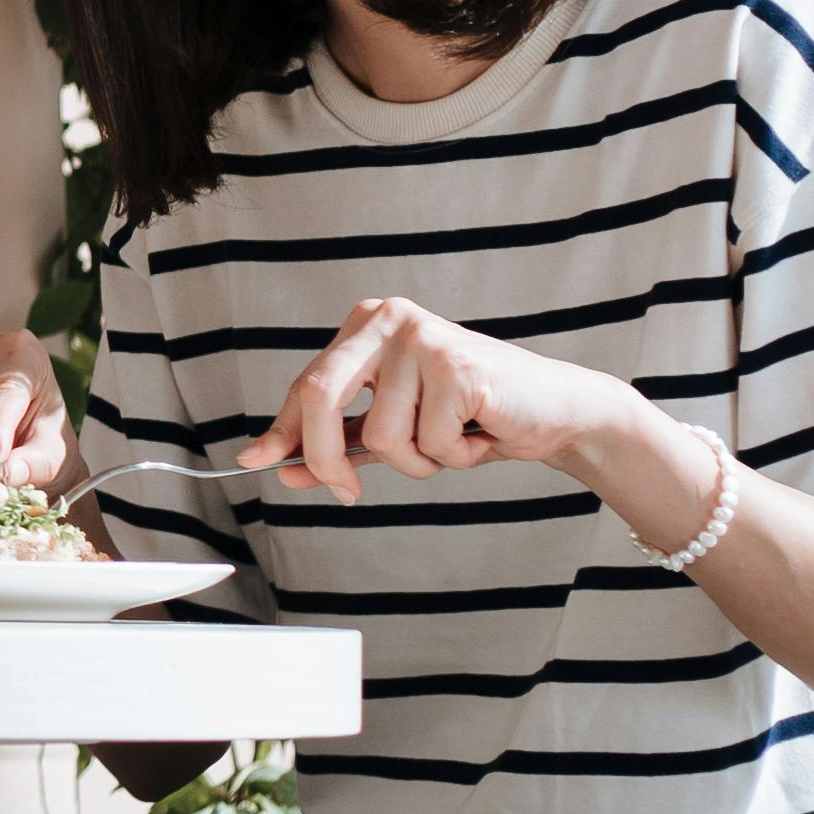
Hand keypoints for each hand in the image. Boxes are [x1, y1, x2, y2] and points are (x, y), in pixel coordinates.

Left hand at [234, 296, 671, 509]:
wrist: (554, 412)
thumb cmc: (474, 415)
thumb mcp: (397, 428)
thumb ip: (341, 442)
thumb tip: (279, 464)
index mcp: (366, 325)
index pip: (306, 384)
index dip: (282, 431)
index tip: (259, 461)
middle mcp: (388, 320)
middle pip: (320, 397)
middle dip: (326, 458)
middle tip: (347, 493)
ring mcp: (422, 339)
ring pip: (383, 436)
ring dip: (419, 461)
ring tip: (453, 439)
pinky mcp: (458, 367)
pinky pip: (430, 443)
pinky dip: (454, 457)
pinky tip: (479, 433)